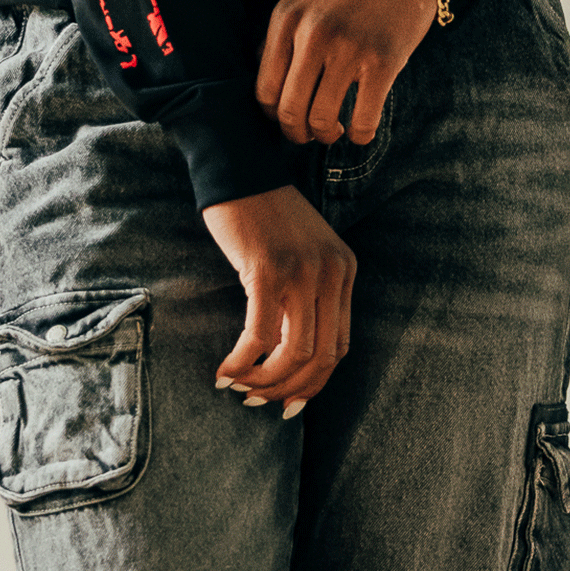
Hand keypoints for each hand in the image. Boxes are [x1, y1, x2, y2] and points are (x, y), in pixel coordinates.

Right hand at [202, 185, 356, 411]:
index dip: (314, 382)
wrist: (238, 168)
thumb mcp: (301, 252)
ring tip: (239, 386)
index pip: (340, 346)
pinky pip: (260, 336)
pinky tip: (225, 370)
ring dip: (264, 381)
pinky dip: (242, 362)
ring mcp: (302, 271)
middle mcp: (331, 272)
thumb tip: (291, 357)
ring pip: (293, 353)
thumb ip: (307, 293)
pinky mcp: (267, 271)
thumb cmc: (262, 214)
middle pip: (320, 357)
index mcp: (344, 269)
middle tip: (258, 401)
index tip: (287, 399)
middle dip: (288, 390)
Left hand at [255, 0, 457, 145]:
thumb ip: (282, 37)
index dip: (273, 115)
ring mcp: (348, 49)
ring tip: (336, 129)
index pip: (264, 89)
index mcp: (287, 17)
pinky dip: (361, 136)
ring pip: (322, 122)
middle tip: (310, 134)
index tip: (288, 118)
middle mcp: (312, 34)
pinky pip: (364, 121)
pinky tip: (362, 129)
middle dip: (297, 134)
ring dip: (327, 136)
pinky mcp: (383, 62)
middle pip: (289, 112)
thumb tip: (267, 87)